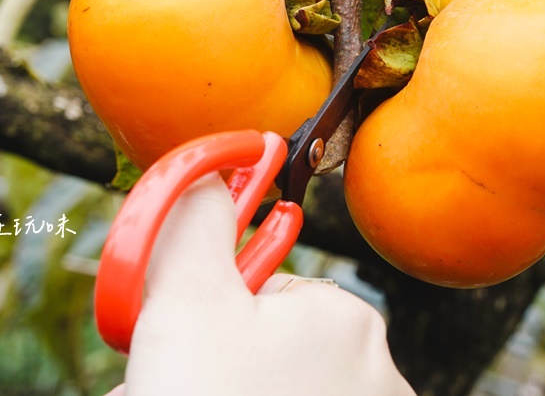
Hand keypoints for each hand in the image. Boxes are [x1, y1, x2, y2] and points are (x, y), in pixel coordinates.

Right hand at [104, 177, 415, 395]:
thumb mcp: (186, 301)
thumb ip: (194, 222)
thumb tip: (206, 170)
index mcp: (344, 319)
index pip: (257, 294)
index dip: (200, 318)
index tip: (175, 353)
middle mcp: (374, 374)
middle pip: (262, 353)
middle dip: (207, 371)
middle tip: (170, 394)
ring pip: (272, 395)